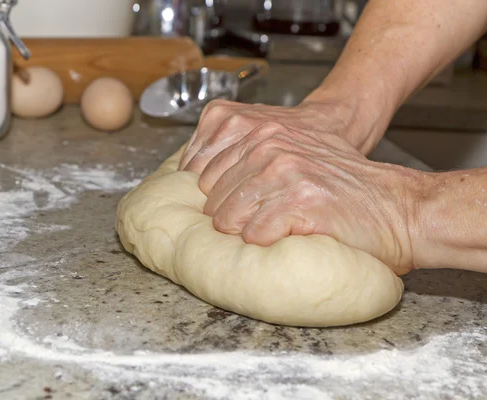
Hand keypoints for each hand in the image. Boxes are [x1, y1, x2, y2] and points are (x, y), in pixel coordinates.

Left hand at [179, 100, 423, 273]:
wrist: (398, 208)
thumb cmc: (346, 190)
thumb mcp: (295, 160)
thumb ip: (253, 165)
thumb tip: (207, 193)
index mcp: (263, 134)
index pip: (202, 172)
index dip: (212, 201)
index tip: (228, 216)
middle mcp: (270, 147)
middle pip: (212, 199)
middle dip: (228, 222)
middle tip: (256, 230)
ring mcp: (285, 173)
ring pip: (228, 218)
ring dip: (246, 235)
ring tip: (274, 234)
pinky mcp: (300, 201)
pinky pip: (254, 235)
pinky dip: (266, 245)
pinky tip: (288, 238)